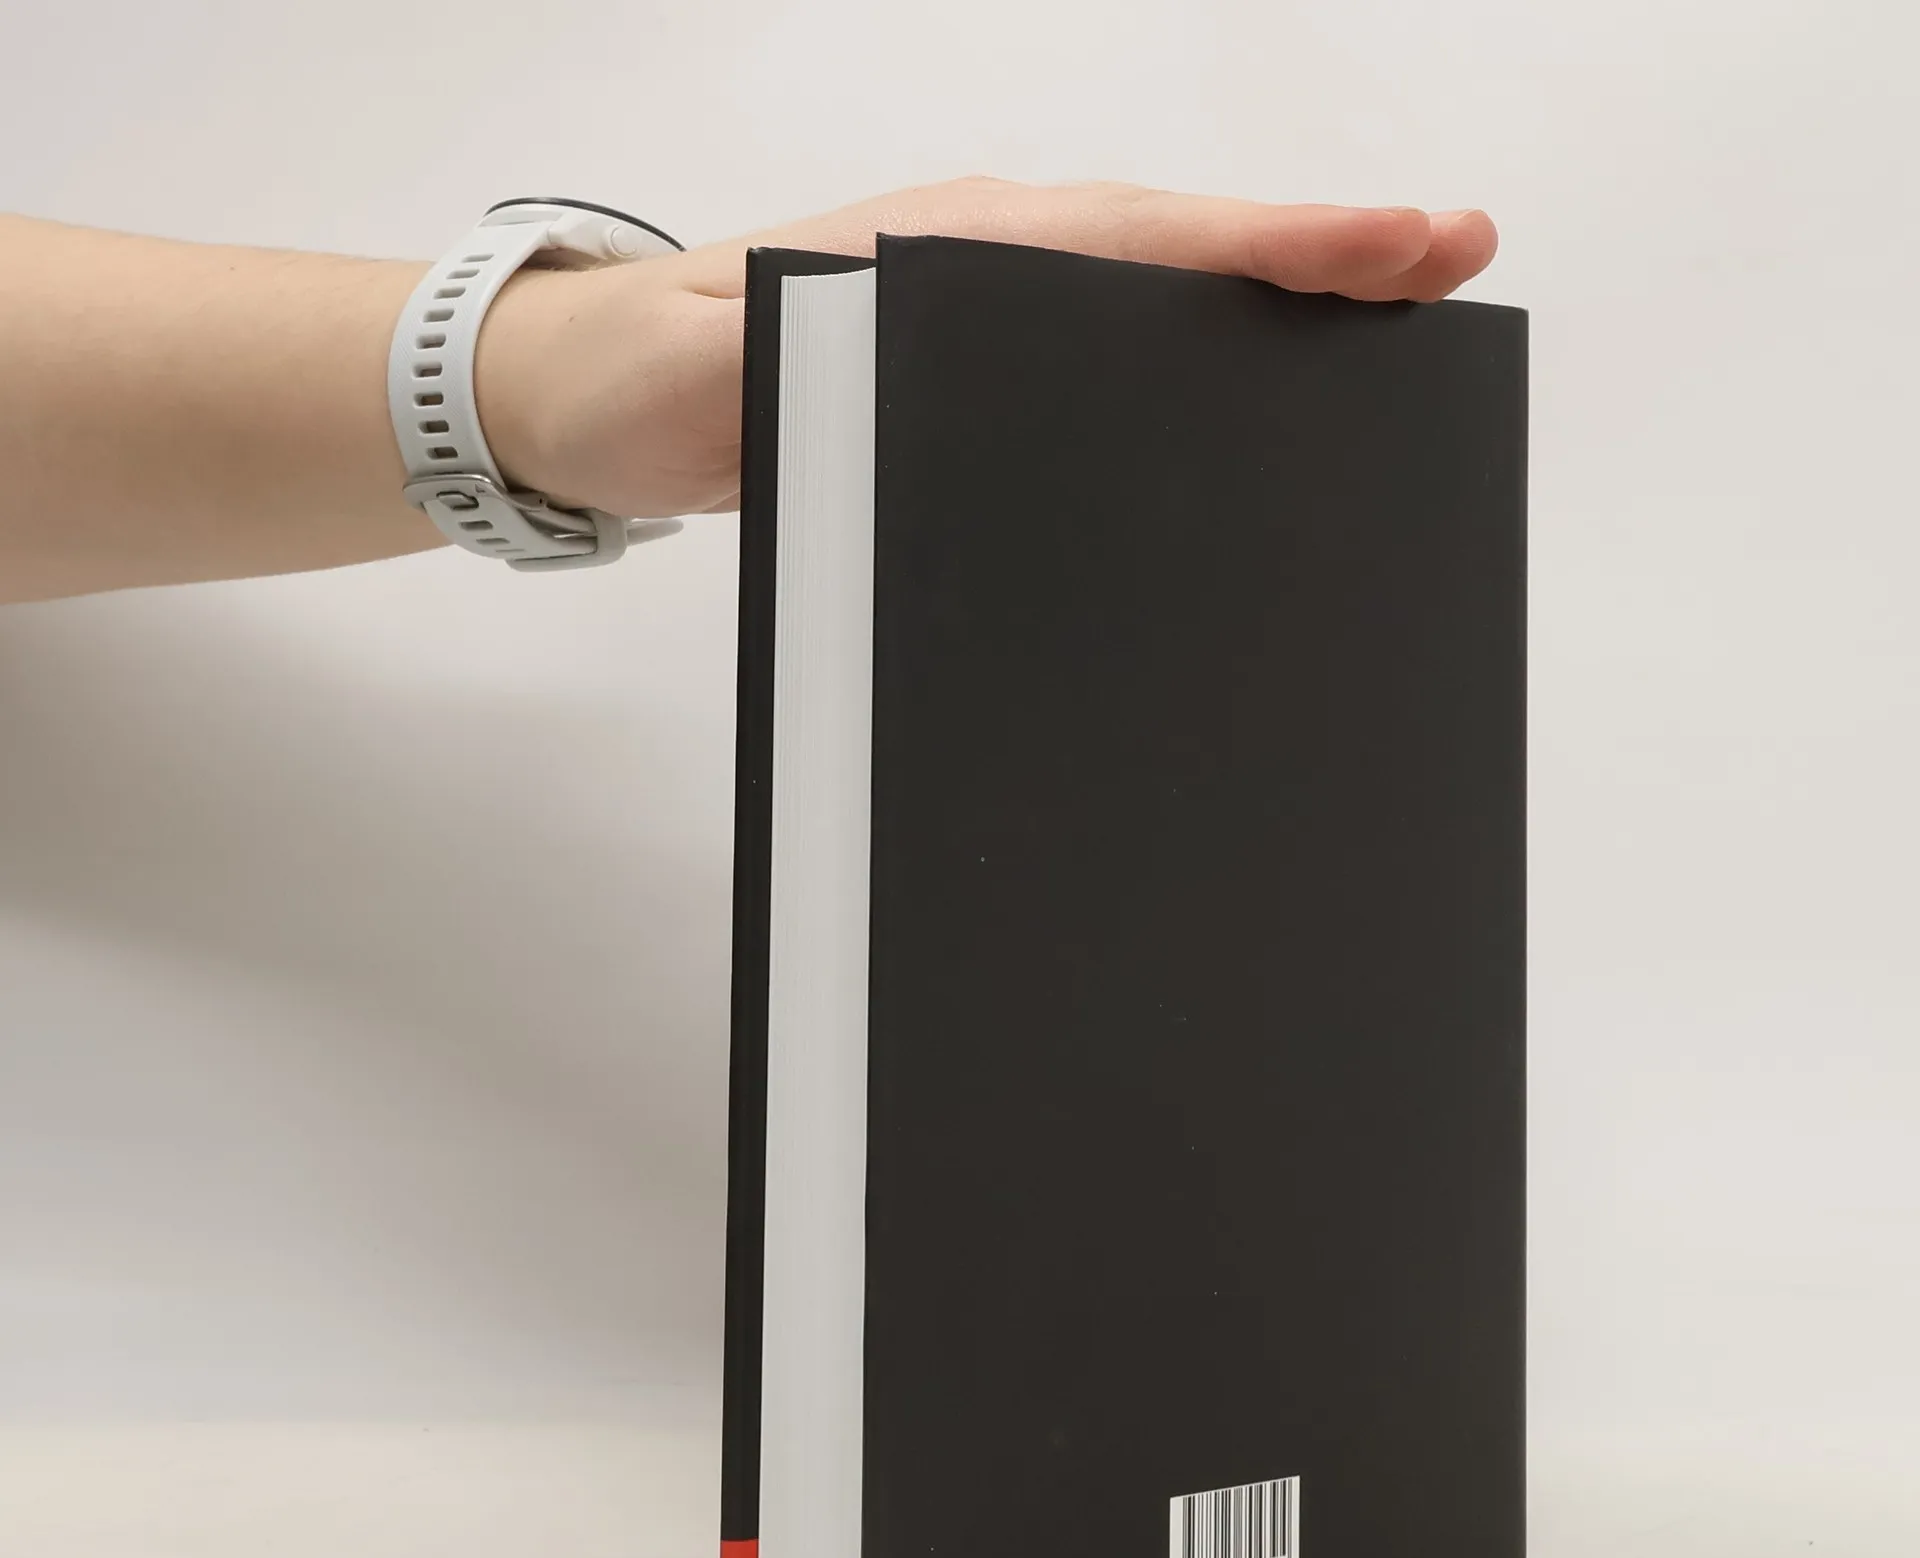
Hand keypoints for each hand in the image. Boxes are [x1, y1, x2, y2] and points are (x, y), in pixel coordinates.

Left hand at [477, 178, 1498, 521]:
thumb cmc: (659, 377)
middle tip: (1455, 271)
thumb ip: (832, 358)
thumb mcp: (733, 369)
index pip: (1154, 236)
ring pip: (1157, 311)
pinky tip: (1239, 413)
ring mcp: (989, 319)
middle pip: (1186, 261)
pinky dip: (1191, 372)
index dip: (1288, 243)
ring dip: (1268, 320)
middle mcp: (992, 266)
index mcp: (960, 248)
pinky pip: (1108, 365)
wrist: (593, 395)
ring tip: (1388, 347)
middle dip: (1321, 268)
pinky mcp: (972, 381)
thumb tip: (951, 366)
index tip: (1415, 243)